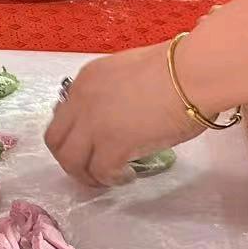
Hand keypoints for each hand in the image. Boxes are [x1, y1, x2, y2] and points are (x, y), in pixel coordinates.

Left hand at [46, 44, 206, 185]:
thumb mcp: (130, 73)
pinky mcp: (112, 144)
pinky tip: (129, 176)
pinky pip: (100, 172)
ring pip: (70, 161)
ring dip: (86, 175)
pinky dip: (112, 179)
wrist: (192, 73)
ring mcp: (93, 123)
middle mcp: (81, 100)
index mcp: (87, 79)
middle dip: (71, 159)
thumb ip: (116, 92)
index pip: (62, 114)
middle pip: (56, 140)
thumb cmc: (176, 69)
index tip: (91, 144)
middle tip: (93, 167)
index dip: (74, 134)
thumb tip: (123, 113)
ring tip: (109, 178)